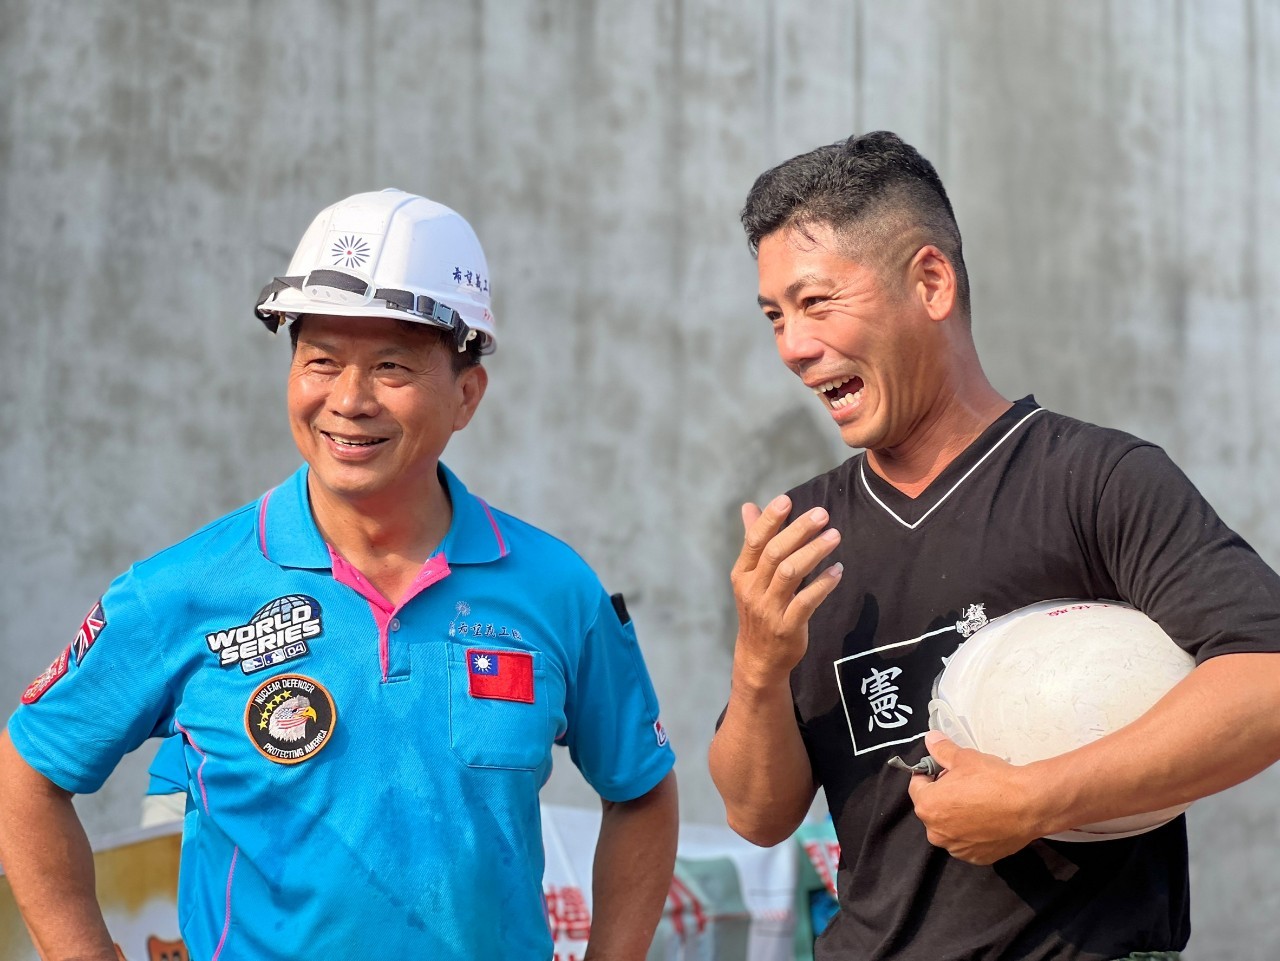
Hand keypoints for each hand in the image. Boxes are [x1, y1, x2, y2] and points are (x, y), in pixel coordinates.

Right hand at [730, 495, 841, 686]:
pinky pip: (807, 602)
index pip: (755, 541)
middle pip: (775, 553)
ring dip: (814, 552)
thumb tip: (748, 507)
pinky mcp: (787, 627)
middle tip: (822, 514)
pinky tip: (837, 570)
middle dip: (799, 531)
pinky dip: (823, 584)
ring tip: (834, 536)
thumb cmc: (759, 608)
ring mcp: (769, 609)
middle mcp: (752, 589)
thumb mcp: (750, 577)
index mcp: (742, 574)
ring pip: (790, 574)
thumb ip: (753, 541)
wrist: (759, 657)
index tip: (787, 500)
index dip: (770, 520)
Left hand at [906, 732, 1043, 864]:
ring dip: (956, 816)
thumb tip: (930, 739)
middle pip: (932, 808)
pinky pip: (967, 842)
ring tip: (978, 802)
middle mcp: (936, 832)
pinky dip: (972, 832)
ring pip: (949, 827)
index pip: (917, 786)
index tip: (944, 770)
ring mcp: (957, 848)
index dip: (929, 774)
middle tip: (964, 784)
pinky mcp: (977, 858)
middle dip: (943, 796)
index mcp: (927, 806)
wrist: (1030, 805)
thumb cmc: (993, 780)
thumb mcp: (964, 758)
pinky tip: (988, 819)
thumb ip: (941, 750)